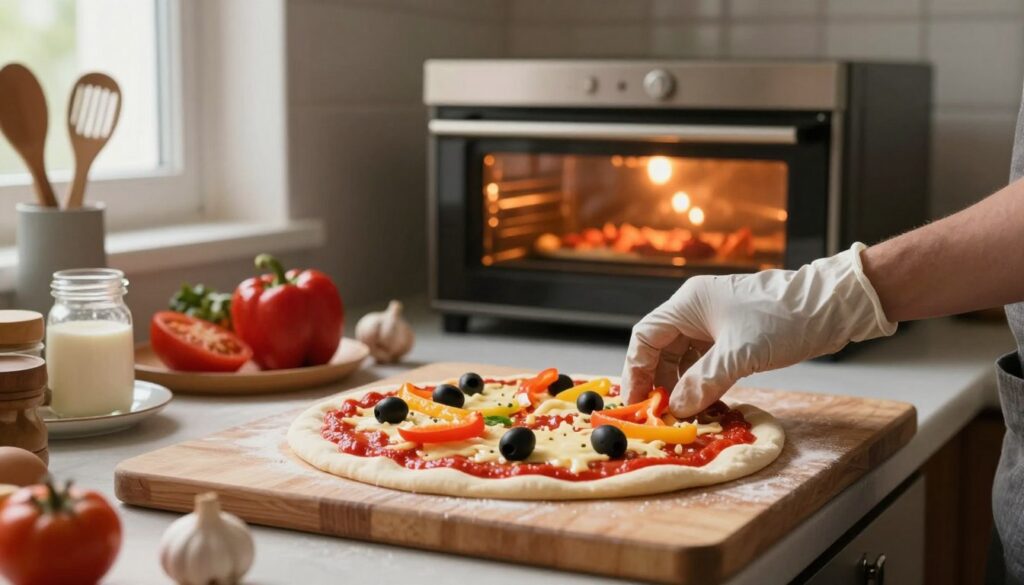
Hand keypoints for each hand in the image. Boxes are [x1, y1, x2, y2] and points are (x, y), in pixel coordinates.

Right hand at [621, 243, 896, 417]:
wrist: (832, 306)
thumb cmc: (784, 318)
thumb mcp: (739, 355)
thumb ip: (703, 382)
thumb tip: (678, 409)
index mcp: (688, 304)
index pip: (645, 337)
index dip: (636, 371)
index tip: (636, 402)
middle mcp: (696, 310)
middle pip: (661, 348)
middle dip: (658, 381)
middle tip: (660, 413)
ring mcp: (716, 322)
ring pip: (684, 356)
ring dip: (681, 385)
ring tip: (684, 413)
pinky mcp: (734, 335)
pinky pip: (706, 361)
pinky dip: (702, 381)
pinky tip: (706, 402)